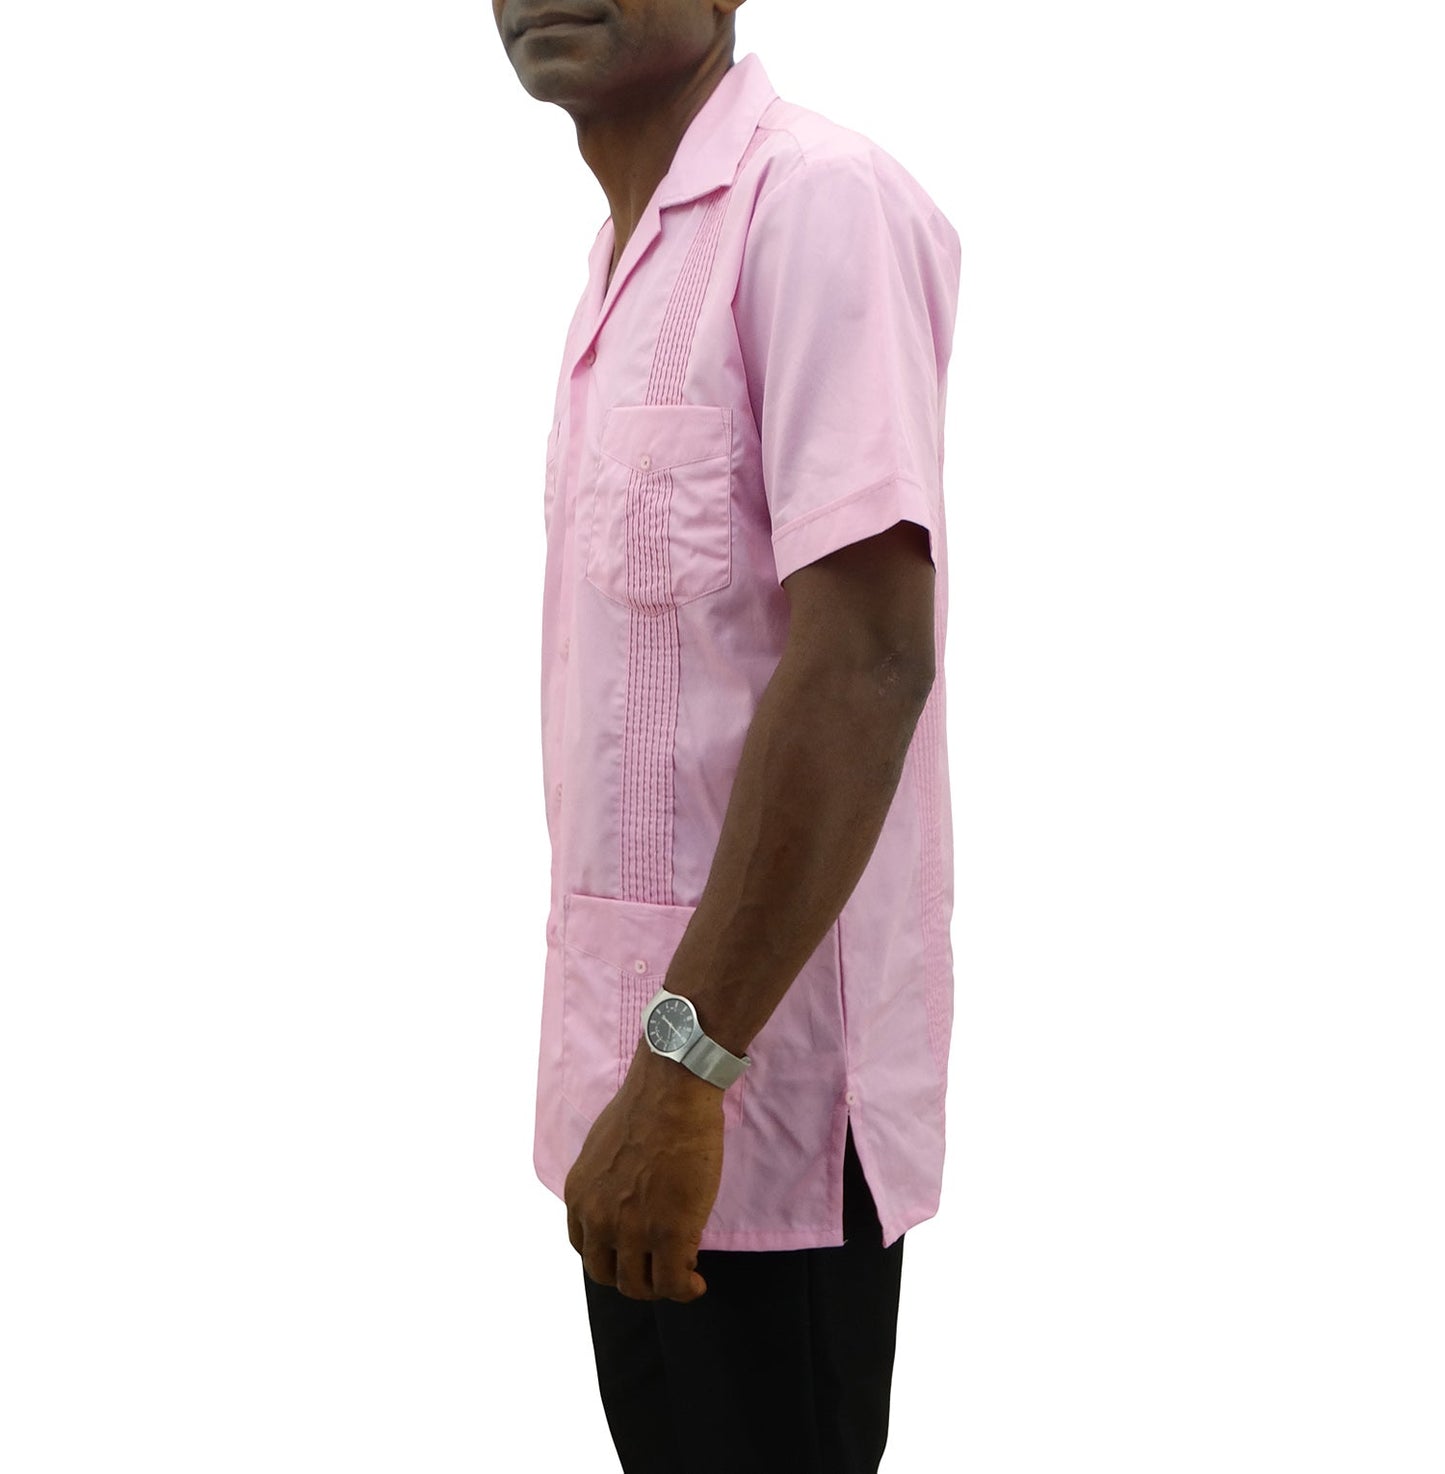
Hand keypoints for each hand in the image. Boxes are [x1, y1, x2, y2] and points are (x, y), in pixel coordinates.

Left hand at [564, 1042, 724, 1302]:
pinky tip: (696, 1281)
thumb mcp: (602, 1149)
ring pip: (639, 1286)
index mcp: (579, 1197)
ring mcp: (632, 1231)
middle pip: (607, 1275)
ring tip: (682, 1274)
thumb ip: (604, 1183)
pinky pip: (672, 1283)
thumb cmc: (646, 1108)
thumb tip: (620, 1198)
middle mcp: (597, 1220)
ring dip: (660, 1286)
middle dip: (633, 1277)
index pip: (585, 1250)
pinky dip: (685, 1290)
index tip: (633, 1253)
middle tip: (658, 1267)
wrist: (673, 1093)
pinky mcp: (669, 1235)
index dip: (612, 1257)